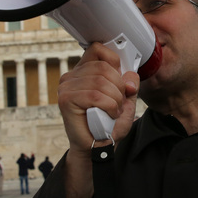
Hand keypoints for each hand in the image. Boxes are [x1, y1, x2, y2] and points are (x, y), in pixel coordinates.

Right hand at [57, 43, 139, 197]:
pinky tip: (109, 115)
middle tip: (121, 102)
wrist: (98, 148)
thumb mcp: (125, 100)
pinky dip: (109, 106)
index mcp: (84, 71)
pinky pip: (94, 95)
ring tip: (115, 111)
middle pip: (103, 67)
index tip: (122, 78)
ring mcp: (66, 87)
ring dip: (115, 99)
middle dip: (119, 86)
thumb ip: (129, 84)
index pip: (97, 49)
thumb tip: (130, 75)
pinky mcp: (66, 100)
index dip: (114, 60)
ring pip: (100, 81)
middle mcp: (72, 76)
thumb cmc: (107, 125)